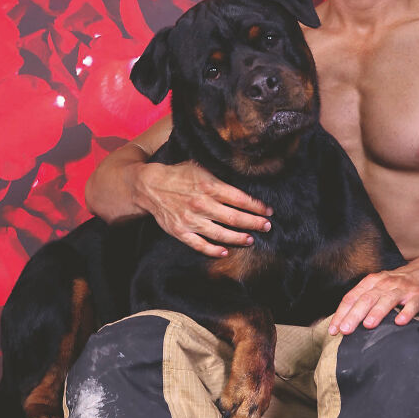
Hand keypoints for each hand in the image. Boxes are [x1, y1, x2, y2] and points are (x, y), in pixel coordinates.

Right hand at [136, 160, 272, 256]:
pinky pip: (200, 245)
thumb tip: (242, 175)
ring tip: (250, 239)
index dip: (257, 206)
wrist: (150, 186)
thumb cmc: (178, 175)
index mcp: (209, 186)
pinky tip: (225, 251)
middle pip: (235, 218)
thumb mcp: (200, 166)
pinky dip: (214, 250)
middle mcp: (202, 204)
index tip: (268, 211)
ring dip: (238, 238)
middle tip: (267, 226)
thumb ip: (220, 174)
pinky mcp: (180, 231)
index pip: (240, 199)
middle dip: (254, 223)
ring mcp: (191, 220)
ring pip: (221, 234)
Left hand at [328, 258, 418, 334]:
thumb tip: (344, 321)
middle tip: (345, 330)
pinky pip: (411, 305)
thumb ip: (363, 300)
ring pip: (387, 300)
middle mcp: (385, 284)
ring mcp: (402, 289)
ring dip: (377, 313)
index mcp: (372, 282)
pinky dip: (405, 313)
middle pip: (366, 299)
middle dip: (354, 315)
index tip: (333, 329)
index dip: (341, 313)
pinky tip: (399, 322)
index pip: (352, 297)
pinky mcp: (418, 296)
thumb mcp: (379, 287)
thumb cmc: (399, 284)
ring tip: (368, 325)